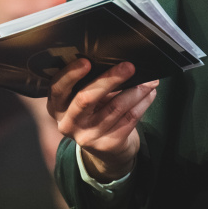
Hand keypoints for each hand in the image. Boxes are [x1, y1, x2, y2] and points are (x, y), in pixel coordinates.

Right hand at [47, 58, 158, 181]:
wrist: (107, 148)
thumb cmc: (97, 112)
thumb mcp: (86, 98)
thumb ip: (93, 81)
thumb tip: (120, 59)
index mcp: (58, 107)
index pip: (57, 89)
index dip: (70, 75)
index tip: (87, 62)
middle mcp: (68, 123)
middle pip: (86, 98)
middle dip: (109, 79)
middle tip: (129, 67)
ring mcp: (87, 137)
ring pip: (115, 107)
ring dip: (136, 90)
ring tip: (149, 80)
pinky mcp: (107, 144)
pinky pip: (129, 118)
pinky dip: (143, 102)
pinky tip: (150, 94)